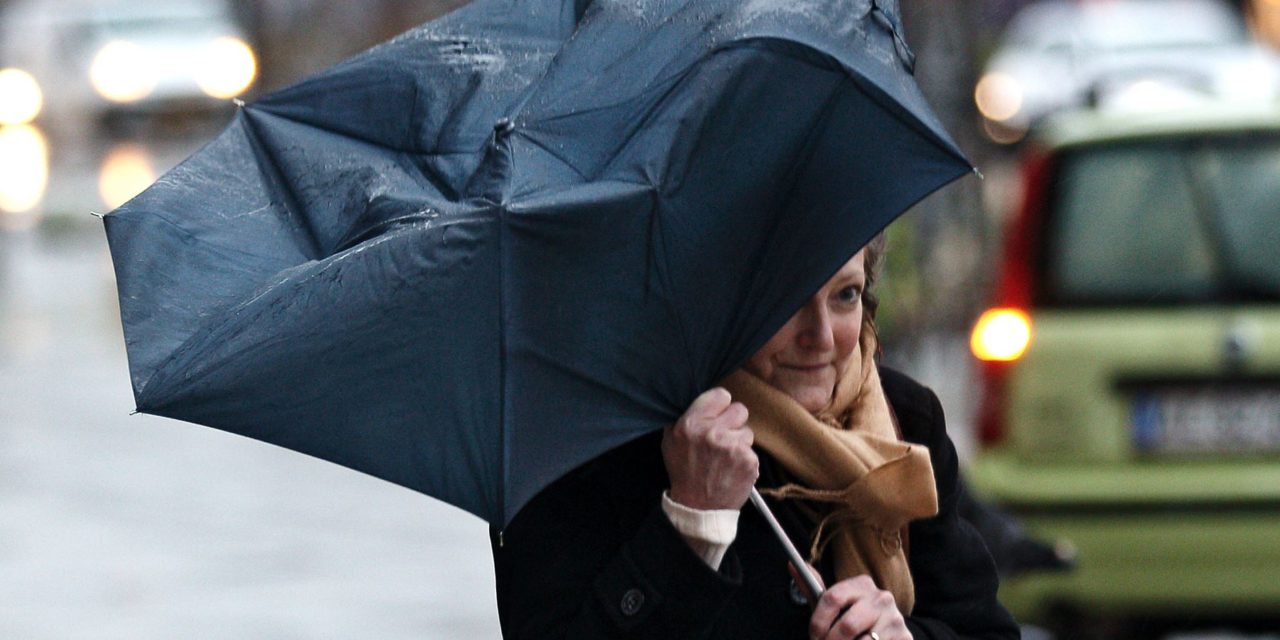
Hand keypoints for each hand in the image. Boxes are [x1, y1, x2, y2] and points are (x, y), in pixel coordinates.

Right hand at [662, 387, 756, 510]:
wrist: (698, 507)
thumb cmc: (684, 472)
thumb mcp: (671, 441)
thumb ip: (685, 417)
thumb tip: (701, 398)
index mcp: (691, 424)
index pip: (721, 395)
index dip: (720, 406)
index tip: (717, 416)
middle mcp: (712, 432)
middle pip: (740, 409)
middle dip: (733, 422)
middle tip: (723, 437)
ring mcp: (733, 447)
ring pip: (748, 431)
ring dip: (739, 442)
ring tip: (726, 457)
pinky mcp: (749, 461)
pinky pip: (752, 451)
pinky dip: (745, 460)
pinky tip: (732, 469)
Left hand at [810, 575, 910, 639]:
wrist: (888, 632)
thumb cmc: (854, 618)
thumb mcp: (836, 604)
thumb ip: (814, 587)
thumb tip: (792, 564)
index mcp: (862, 584)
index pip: (832, 598)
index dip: (818, 622)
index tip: (814, 635)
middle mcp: (881, 598)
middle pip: (847, 625)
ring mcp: (895, 619)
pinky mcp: (904, 637)